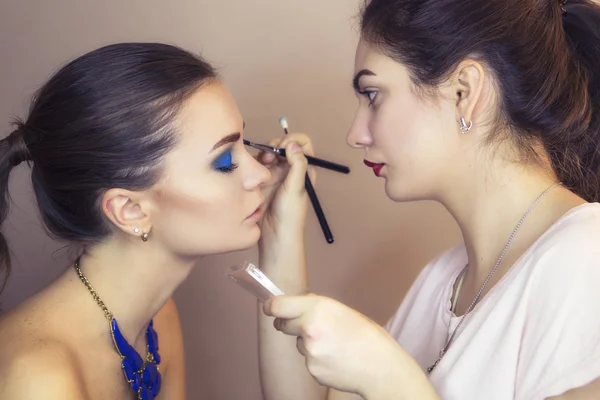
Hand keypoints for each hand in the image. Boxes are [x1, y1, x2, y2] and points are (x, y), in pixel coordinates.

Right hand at [256, 133, 315, 241]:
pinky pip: (258, 163)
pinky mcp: (261, 180)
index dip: (294, 140)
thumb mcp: (296, 188)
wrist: (274, 234)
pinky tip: (255, 171)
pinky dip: (256, 162)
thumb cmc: (290, 214)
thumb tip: (293, 144)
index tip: (284, 146)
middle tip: (270, 156)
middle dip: (276, 145)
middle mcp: (290, 169)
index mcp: (304, 169)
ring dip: (265, 153)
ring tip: (263, 163)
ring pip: (269, 152)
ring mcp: (275, 174)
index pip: (303, 144)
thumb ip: (297, 165)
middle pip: (284, 144)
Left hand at [263, 294, 418, 398]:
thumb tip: (299, 304)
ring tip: (334, 345)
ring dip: (308, 343)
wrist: (380, 367)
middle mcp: (309, 327)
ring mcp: (309, 351)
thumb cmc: (366, 336)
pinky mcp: (312, 369)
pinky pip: (308, 360)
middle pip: (283, 324)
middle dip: (291, 324)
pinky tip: (336, 358)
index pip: (277, 306)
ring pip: (298, 343)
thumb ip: (316, 307)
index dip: (271, 307)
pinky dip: (318, 359)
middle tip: (310, 326)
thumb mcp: (341, 310)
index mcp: (317, 307)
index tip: (270, 307)